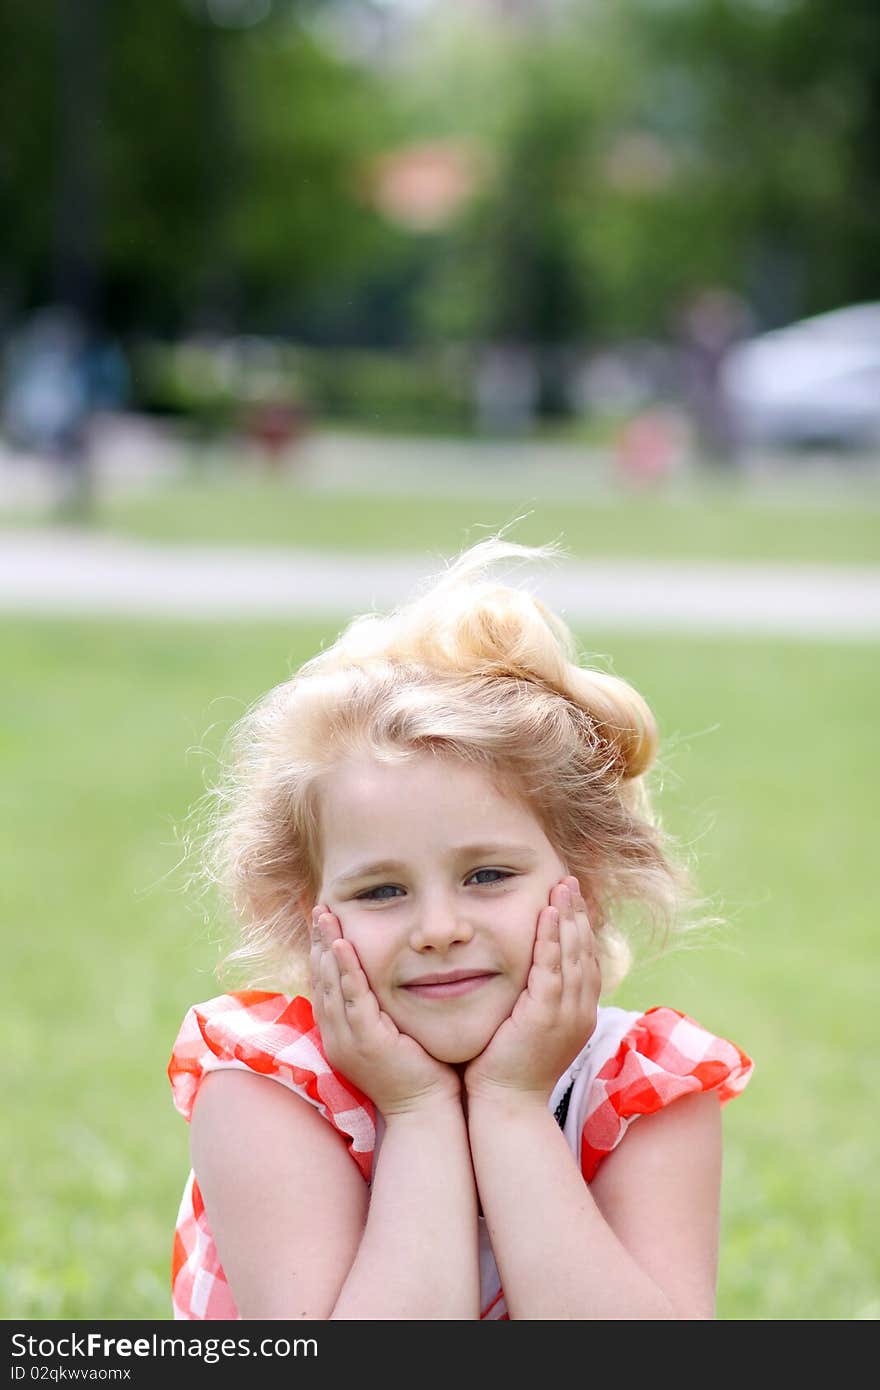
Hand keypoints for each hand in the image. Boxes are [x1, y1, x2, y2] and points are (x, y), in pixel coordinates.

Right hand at [309, 906, 460, 1117]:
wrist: (425, 1112)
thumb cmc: (417, 1074)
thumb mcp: (392, 1036)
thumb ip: (382, 1011)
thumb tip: (388, 981)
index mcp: (340, 1035)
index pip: (324, 986)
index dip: (322, 952)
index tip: (323, 923)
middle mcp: (336, 1036)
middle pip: (320, 979)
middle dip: (319, 941)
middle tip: (320, 908)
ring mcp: (347, 1040)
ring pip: (331, 984)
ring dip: (327, 946)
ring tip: (325, 915)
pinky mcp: (366, 1041)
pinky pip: (352, 999)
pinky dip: (345, 970)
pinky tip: (342, 945)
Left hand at [463, 876, 599, 1106]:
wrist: (506, 1107)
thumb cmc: (507, 1071)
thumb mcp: (529, 1030)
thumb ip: (533, 1002)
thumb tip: (525, 979)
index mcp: (579, 1015)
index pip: (587, 962)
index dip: (581, 929)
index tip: (572, 900)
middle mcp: (581, 1013)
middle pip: (586, 952)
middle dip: (578, 914)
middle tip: (569, 881)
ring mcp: (567, 1015)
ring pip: (574, 955)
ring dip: (568, 917)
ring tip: (561, 886)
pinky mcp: (546, 1016)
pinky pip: (553, 969)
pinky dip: (552, 939)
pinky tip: (547, 914)